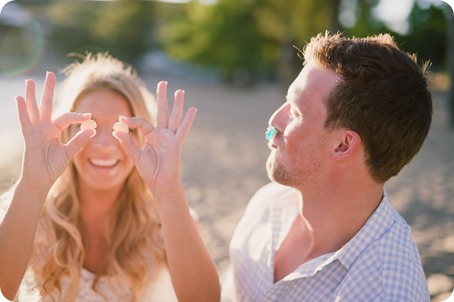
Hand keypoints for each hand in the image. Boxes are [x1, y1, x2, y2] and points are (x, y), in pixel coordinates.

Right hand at [16, 72, 95, 189]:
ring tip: (30, 82)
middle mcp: (45, 128)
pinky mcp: (29, 138)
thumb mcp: (69, 153)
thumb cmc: (53, 167)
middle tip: (50, 73)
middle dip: (49, 90)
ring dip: (32, 96)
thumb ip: (79, 141)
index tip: (89, 117)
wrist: (41, 180)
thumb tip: (92, 129)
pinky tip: (19, 98)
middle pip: (47, 105)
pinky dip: (23, 111)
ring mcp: (36, 132)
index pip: (66, 117)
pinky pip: (26, 122)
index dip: (78, 116)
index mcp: (55, 130)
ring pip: (34, 110)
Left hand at [113, 81, 196, 192]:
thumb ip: (128, 143)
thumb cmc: (150, 171)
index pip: (142, 122)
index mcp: (151, 136)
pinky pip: (183, 130)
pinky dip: (188, 120)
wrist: (161, 183)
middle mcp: (162, 134)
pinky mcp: (176, 143)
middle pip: (162, 111)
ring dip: (177, 104)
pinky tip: (193, 109)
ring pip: (174, 117)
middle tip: (163, 83)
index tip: (121, 120)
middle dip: (162, 97)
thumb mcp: (136, 156)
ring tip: (179, 91)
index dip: (131, 120)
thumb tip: (116, 130)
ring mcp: (170, 137)